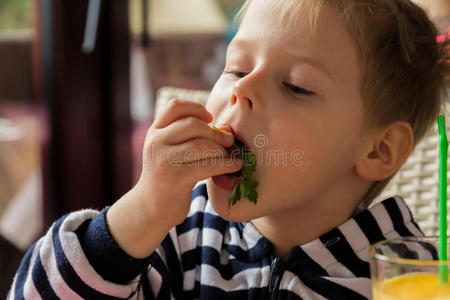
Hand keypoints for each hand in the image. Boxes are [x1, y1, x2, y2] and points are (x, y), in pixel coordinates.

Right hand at [135, 99, 242, 227]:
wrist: (150, 207)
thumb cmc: (168, 176)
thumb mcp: (172, 151)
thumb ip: (192, 137)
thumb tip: (225, 129)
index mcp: (155, 131)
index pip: (175, 107)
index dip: (196, 108)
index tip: (210, 118)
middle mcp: (156, 142)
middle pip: (192, 125)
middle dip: (215, 133)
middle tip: (229, 140)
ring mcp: (164, 160)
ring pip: (202, 145)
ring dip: (222, 150)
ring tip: (232, 156)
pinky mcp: (176, 179)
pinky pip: (208, 166)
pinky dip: (226, 164)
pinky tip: (235, 166)